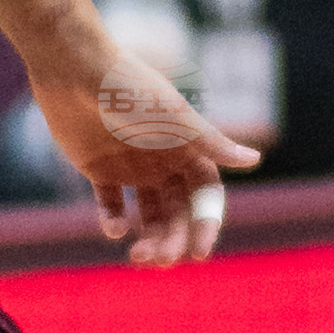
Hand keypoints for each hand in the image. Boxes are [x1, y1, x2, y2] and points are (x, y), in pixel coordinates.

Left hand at [32, 32, 259, 261]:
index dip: (206, 222)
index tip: (200, 252)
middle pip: (177, 211)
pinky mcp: (99, 170)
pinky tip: (115, 228)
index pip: (205, 193)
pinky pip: (111, 206)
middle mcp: (162, 160)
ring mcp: (131, 167)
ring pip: (147, 214)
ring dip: (148, 237)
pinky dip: (114, 222)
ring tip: (138, 255)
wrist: (78, 72)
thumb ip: (210, 142)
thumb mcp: (175, 119)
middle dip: (173, 238)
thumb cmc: (132, 89)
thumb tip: (254, 160)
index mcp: (185, 146)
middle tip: (162, 260)